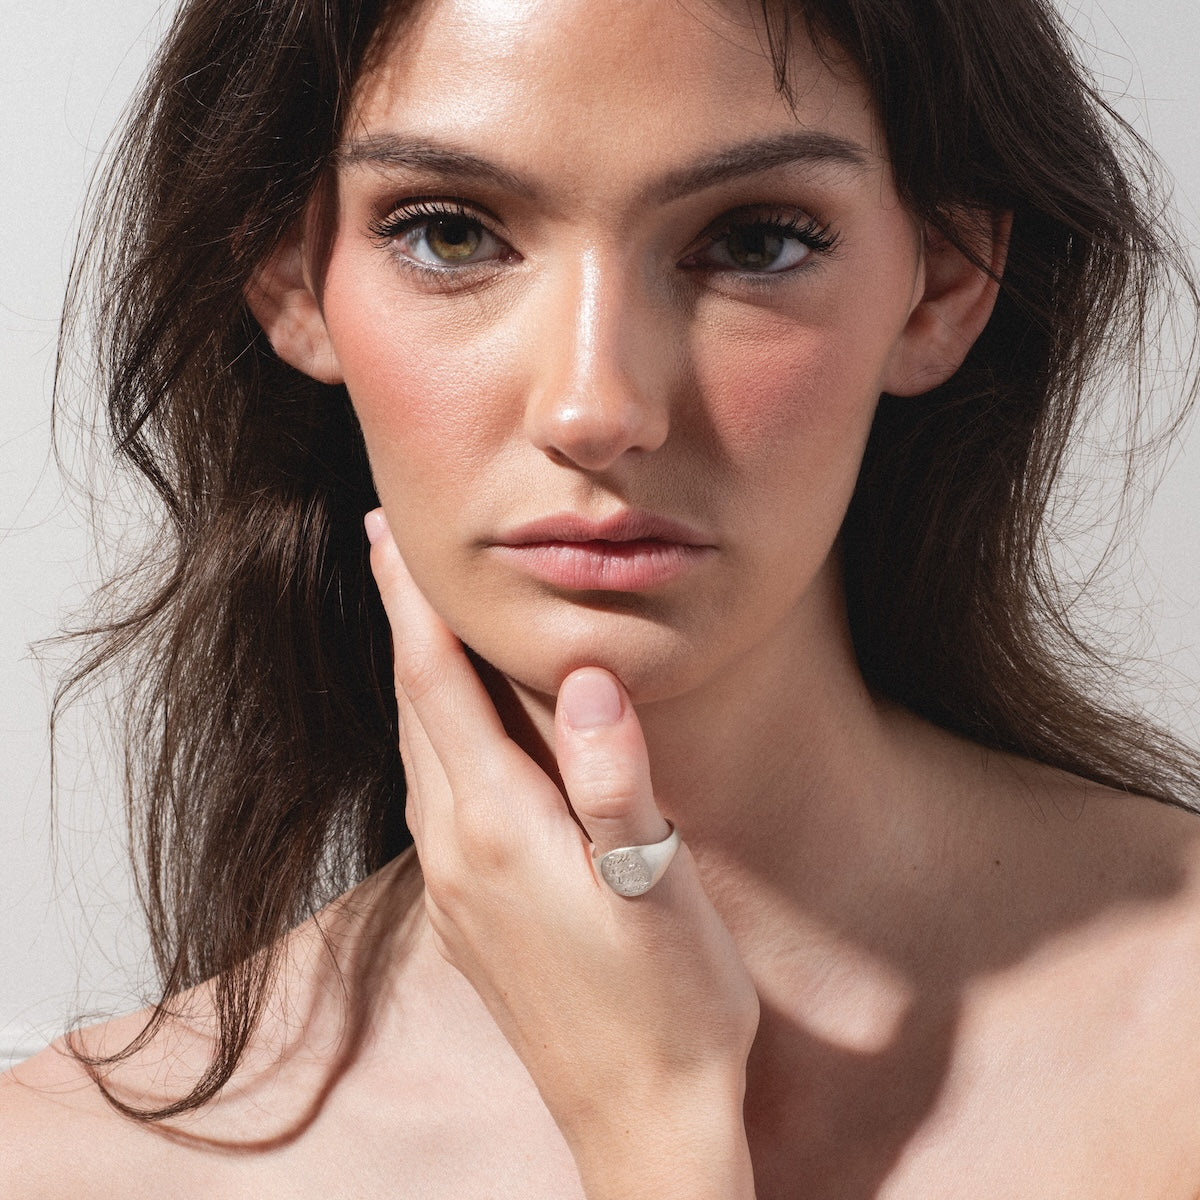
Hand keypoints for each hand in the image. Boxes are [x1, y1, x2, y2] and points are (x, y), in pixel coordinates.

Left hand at [366, 509, 758, 1198]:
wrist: (639, 1121)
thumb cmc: (669, 1004)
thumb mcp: (659, 888)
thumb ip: (618, 782)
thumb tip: (593, 680)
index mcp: (497, 829)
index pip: (436, 686)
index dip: (411, 604)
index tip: (387, 533)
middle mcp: (455, 852)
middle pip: (413, 710)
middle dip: (402, 624)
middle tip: (391, 550)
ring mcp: (453, 891)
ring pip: (418, 755)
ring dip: (412, 681)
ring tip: (417, 626)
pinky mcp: (467, 918)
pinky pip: (432, 799)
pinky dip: (432, 739)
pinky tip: (451, 738)